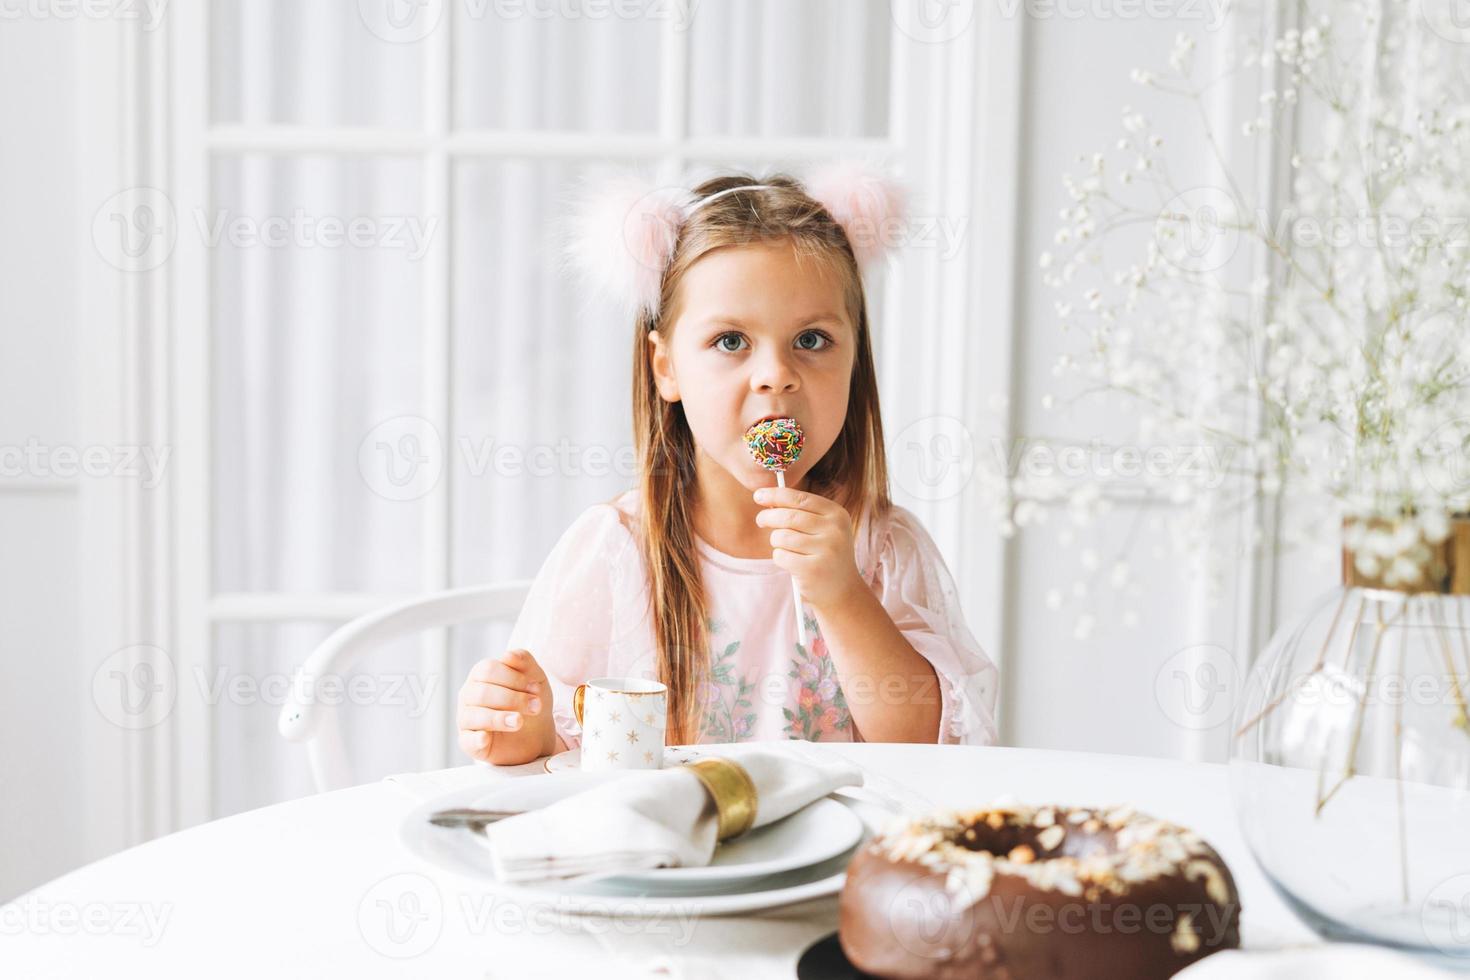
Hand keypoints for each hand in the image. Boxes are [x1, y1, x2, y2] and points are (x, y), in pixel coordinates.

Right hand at [457, 648, 554, 765]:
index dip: (514, 678)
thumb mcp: (535, 678)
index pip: (488, 670)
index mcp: (481, 675)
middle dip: (513, 699)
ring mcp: (466, 718)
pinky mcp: (469, 742)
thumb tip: (507, 654)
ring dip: (500, 718)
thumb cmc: (531, 701)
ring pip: (474, 715)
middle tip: (535, 707)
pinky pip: (467, 740)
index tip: (535, 689)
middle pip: (482, 692)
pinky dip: (476, 739)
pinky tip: (486, 738)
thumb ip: (524, 662)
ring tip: (520, 722)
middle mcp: (469, 694)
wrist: (537, 733)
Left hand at [754, 485, 865, 609]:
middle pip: (787, 516)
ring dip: (776, 541)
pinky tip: (792, 563)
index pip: (800, 498)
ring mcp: (825, 551)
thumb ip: (800, 512)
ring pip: (781, 537)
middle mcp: (834, 530)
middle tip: (760, 521)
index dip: (776, 495)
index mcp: (837, 515)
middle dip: (767, 517)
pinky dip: (780, 558)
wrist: (843, 590)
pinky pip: (780, 555)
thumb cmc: (825, 554)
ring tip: (786, 548)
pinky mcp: (812, 570)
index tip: (758, 495)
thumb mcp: (823, 528)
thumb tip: (766, 497)